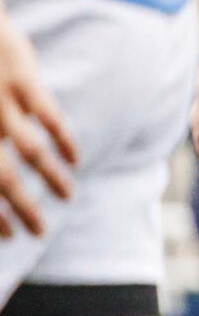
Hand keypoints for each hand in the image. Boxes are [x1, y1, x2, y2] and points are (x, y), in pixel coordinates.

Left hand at [0, 5, 77, 236]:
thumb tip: (4, 172)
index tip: (6, 236)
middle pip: (1, 177)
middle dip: (20, 209)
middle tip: (37, 233)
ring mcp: (0, 100)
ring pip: (30, 152)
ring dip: (51, 179)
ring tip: (68, 198)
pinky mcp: (23, 79)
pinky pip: (48, 117)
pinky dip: (64, 141)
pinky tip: (75, 160)